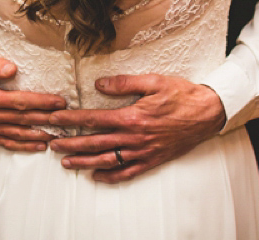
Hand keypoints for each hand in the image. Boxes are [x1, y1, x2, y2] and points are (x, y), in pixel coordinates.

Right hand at [0, 52, 65, 151]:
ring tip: (61, 134)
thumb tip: (12, 69)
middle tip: (68, 118)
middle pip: (24, 119)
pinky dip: (26, 146)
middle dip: (47, 119)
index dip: (42, 102)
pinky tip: (41, 146)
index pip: (20, 102)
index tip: (60, 102)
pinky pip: (9, 143)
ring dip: (41, 135)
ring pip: (19, 133)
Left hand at [47, 74, 225, 183]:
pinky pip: (127, 173)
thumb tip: (99, 84)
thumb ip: (125, 83)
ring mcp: (143, 151)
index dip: (71, 120)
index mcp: (132, 116)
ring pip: (107, 160)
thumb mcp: (154, 81)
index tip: (54, 120)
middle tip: (51, 144)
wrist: (207, 113)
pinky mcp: (152, 160)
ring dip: (84, 161)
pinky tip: (96, 176)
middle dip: (70, 143)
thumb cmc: (181, 94)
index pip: (93, 119)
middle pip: (95, 142)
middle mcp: (134, 137)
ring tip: (66, 162)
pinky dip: (110, 176)